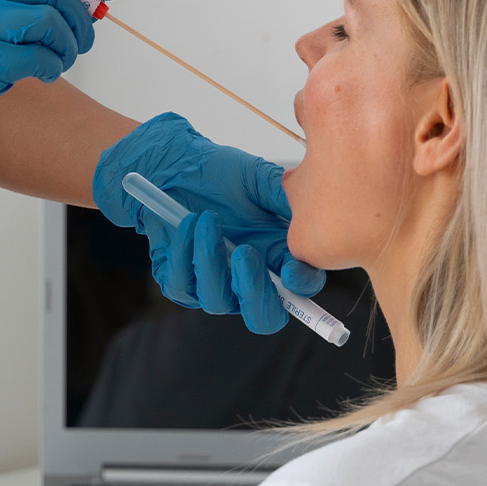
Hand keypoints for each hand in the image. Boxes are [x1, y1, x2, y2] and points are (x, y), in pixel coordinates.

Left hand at [93, 113, 325, 332]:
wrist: (176, 167)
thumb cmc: (220, 174)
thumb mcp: (257, 178)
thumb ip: (284, 199)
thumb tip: (310, 219)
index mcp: (278, 257)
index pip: (301, 290)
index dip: (301, 289)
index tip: (290, 271)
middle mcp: (249, 279)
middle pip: (264, 318)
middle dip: (256, 294)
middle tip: (245, 254)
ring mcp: (214, 284)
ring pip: (218, 300)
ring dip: (211, 259)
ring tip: (206, 218)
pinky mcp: (180, 281)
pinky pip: (182, 284)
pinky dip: (184, 251)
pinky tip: (187, 223)